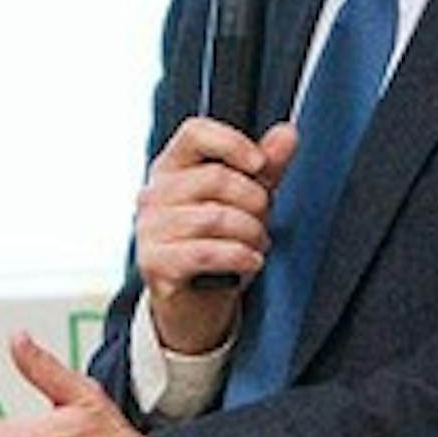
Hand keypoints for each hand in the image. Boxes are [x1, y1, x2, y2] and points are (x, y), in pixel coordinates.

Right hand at [136, 117, 297, 352]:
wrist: (194, 304)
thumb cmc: (216, 244)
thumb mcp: (244, 201)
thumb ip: (265, 167)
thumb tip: (288, 132)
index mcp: (170, 168)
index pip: (194, 133)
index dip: (232, 143)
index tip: (260, 166)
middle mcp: (153, 194)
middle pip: (215, 178)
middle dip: (255, 201)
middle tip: (264, 220)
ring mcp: (149, 229)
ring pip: (216, 217)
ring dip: (251, 233)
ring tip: (257, 244)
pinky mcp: (155, 263)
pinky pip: (207, 251)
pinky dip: (240, 256)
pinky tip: (251, 261)